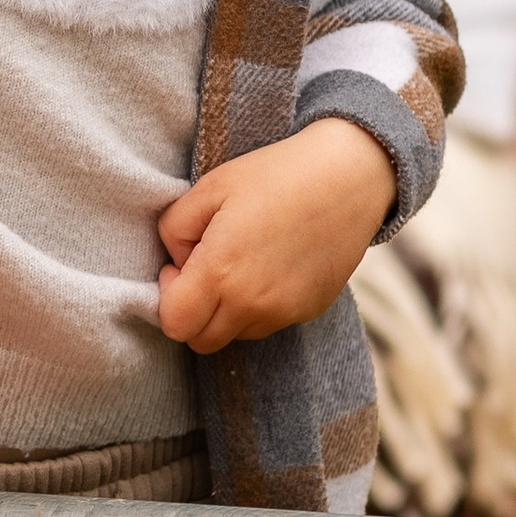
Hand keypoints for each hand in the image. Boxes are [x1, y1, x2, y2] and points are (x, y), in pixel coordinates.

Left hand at [155, 117, 396, 354]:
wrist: (349, 177)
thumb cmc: (276, 175)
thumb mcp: (210, 187)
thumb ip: (174, 229)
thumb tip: (176, 261)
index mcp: (220, 272)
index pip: (174, 323)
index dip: (167, 296)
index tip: (180, 266)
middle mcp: (251, 303)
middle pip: (201, 341)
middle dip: (192, 313)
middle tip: (204, 270)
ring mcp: (283, 312)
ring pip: (235, 335)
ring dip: (225, 311)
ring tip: (240, 264)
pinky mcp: (308, 310)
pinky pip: (268, 323)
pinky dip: (258, 306)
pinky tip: (269, 266)